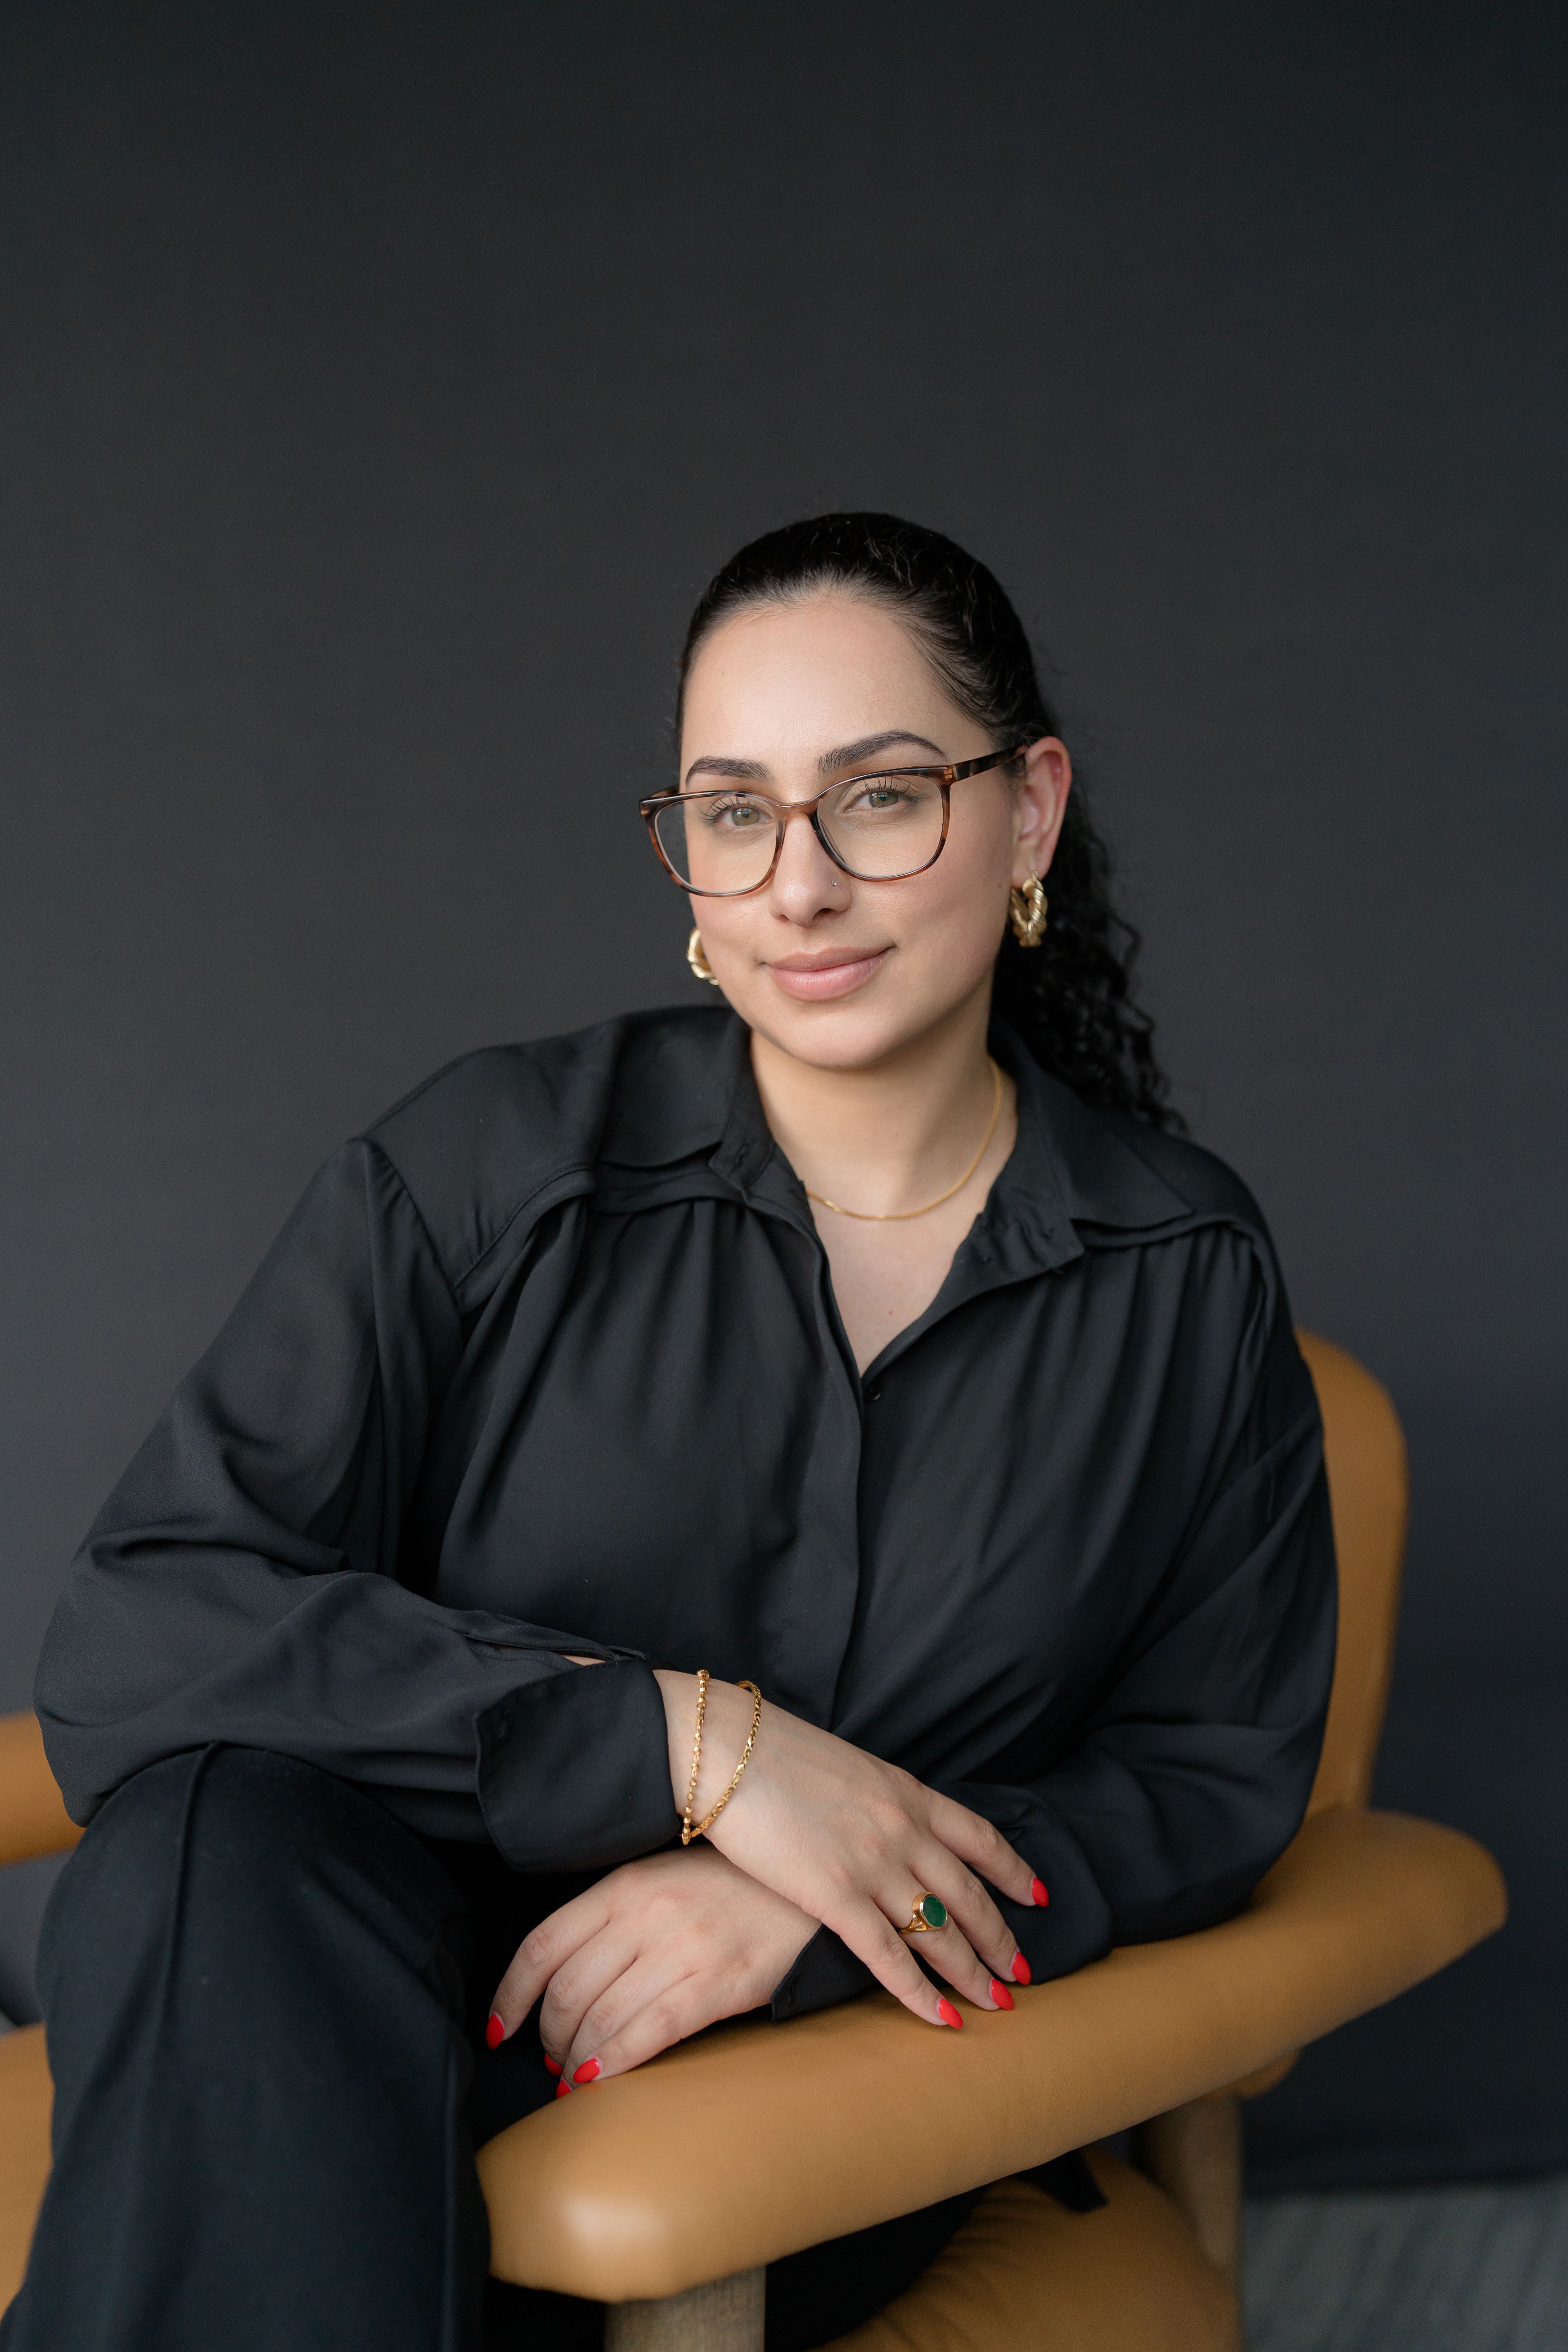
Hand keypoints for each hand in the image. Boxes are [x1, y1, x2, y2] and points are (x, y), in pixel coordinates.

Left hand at [487, 1844, 817, 2083]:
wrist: (811, 1886)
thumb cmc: (732, 1886)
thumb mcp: (664, 1878)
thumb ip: (614, 1914)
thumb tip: (565, 1974)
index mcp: (624, 1883)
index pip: (542, 1945)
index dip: (510, 1995)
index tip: (498, 2028)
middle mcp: (645, 1914)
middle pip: (566, 1990)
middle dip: (547, 2037)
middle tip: (550, 2061)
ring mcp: (681, 1948)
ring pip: (600, 2017)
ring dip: (575, 2059)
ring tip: (573, 2077)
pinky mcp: (716, 1982)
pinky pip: (647, 2032)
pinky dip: (613, 2063)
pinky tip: (599, 2081)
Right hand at [655, 1671, 1038, 2030]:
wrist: (727, 1748)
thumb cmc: (776, 1754)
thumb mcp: (849, 1768)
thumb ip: (878, 1801)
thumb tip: (888, 1826)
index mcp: (907, 1793)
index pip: (980, 1838)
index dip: (1013, 1871)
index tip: (1037, 1896)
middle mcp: (903, 1829)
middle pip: (970, 1894)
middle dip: (1001, 1937)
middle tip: (1026, 1971)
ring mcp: (873, 1864)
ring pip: (941, 1931)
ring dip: (974, 1971)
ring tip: (999, 2002)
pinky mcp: (834, 1896)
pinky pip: (888, 1957)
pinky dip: (920, 1993)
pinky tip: (943, 2018)